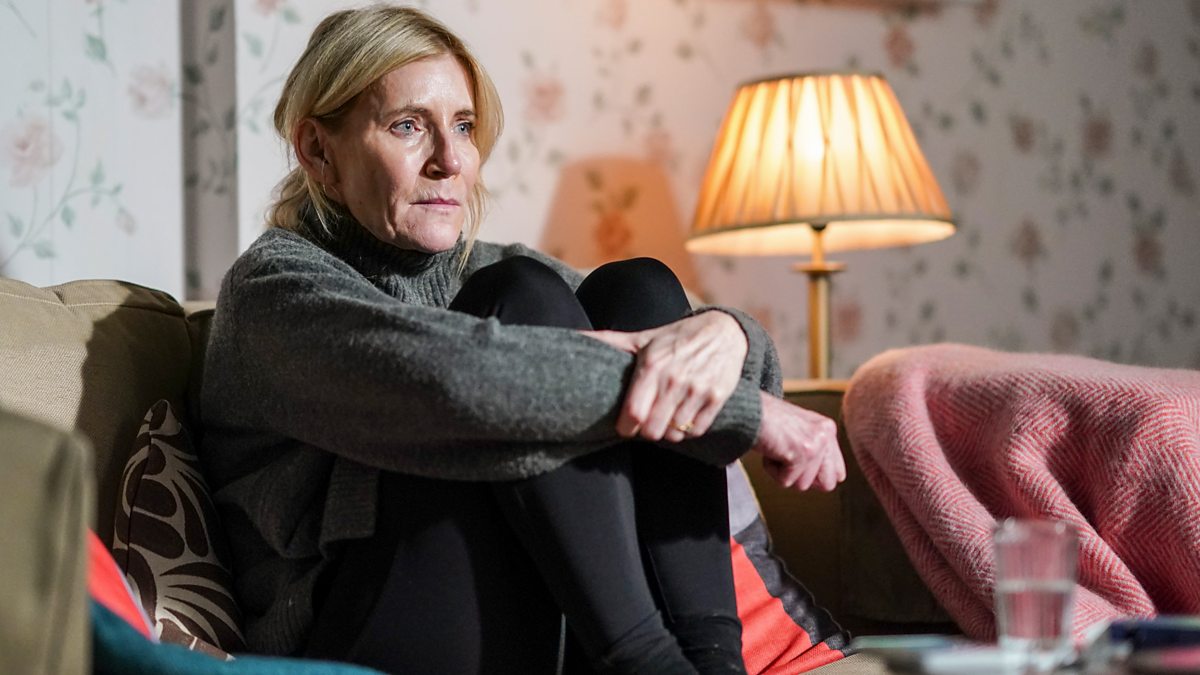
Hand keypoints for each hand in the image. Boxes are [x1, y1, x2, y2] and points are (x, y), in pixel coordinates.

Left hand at [582, 311, 746, 442]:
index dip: (625, 427)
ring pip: (674, 433)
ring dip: (666, 431)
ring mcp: (698, 390)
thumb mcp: (642, 338)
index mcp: (652, 365)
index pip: (633, 414)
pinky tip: (682, 416)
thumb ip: (609, 342)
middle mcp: (675, 379)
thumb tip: (572, 335)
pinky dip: (687, 430)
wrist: (724, 332)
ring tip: (663, 418)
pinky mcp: (716, 398)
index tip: (625, 425)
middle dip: (645, 431)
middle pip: (653, 431)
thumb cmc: (674, 338)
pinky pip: (696, 431)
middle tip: (644, 422)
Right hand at [753, 392, 844, 491]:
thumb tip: (823, 482)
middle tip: (787, 459)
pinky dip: (772, 471)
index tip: (796, 463)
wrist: (746, 410)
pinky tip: (770, 450)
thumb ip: (814, 451)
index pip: (837, 473)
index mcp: (827, 429)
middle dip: (803, 478)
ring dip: (783, 472)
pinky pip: (786, 481)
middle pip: (827, 485)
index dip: (814, 476)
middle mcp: (826, 434)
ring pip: (803, 485)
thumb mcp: (798, 432)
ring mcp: (816, 443)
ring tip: (776, 449)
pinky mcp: (802, 452)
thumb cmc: (765, 420)